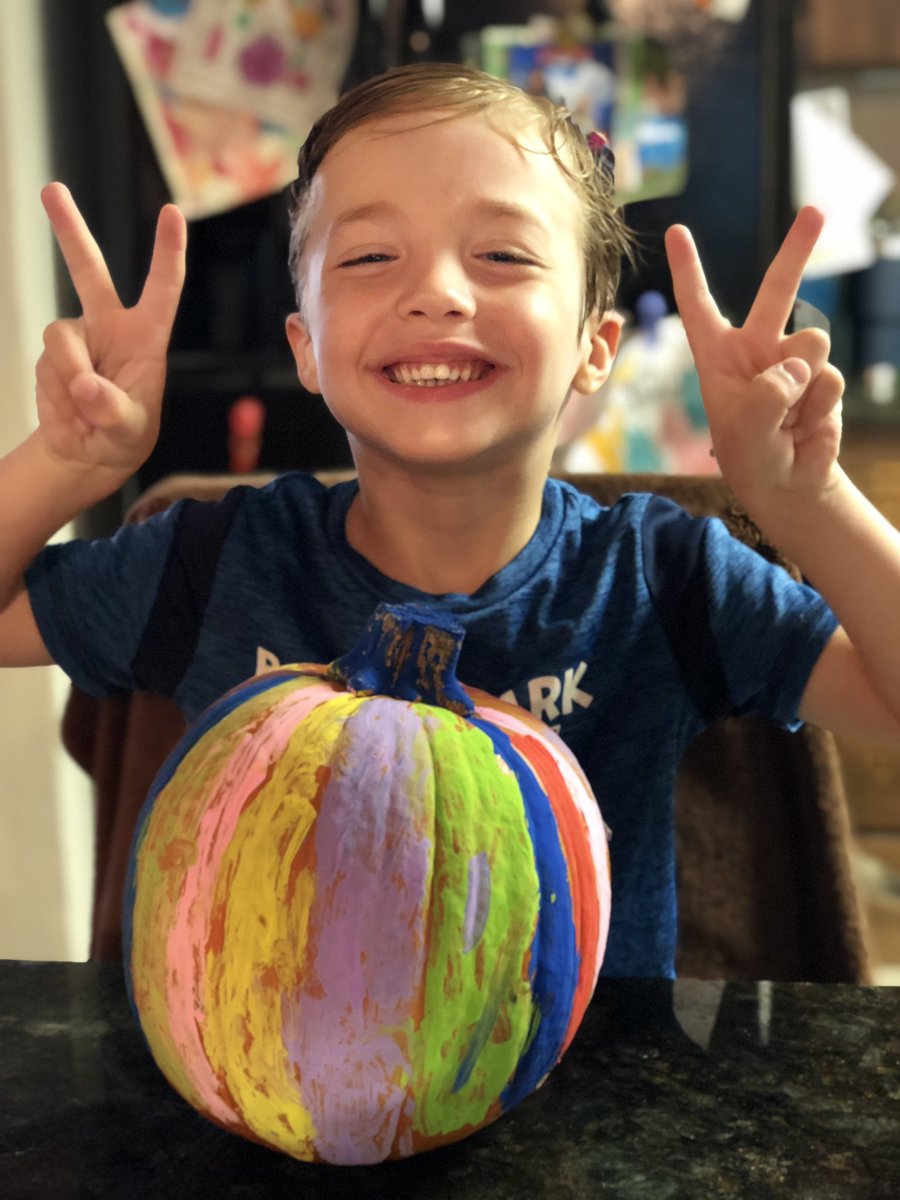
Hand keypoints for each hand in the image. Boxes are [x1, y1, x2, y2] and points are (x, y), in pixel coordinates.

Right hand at [34, 183, 185, 472]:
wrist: (88, 455)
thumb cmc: (124, 437)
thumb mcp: (130, 431)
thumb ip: (111, 410)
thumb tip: (82, 385)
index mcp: (146, 337)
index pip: (162, 289)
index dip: (168, 252)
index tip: (172, 212)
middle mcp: (109, 327)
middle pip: (87, 270)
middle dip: (68, 229)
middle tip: (51, 189)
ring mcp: (77, 339)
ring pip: (60, 338)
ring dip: (70, 376)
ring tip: (84, 410)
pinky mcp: (50, 356)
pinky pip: (46, 367)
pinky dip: (56, 396)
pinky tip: (69, 411)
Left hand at [665, 207, 843, 506]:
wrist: (786, 482)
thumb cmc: (750, 455)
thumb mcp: (745, 430)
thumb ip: (769, 395)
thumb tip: (801, 366)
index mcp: (718, 355)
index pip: (699, 306)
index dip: (687, 269)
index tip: (675, 231)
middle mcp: (757, 348)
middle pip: (778, 289)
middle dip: (798, 249)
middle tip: (816, 210)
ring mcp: (793, 359)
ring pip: (812, 345)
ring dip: (803, 387)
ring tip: (787, 419)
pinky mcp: (822, 377)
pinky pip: (829, 379)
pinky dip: (818, 407)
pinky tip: (804, 426)